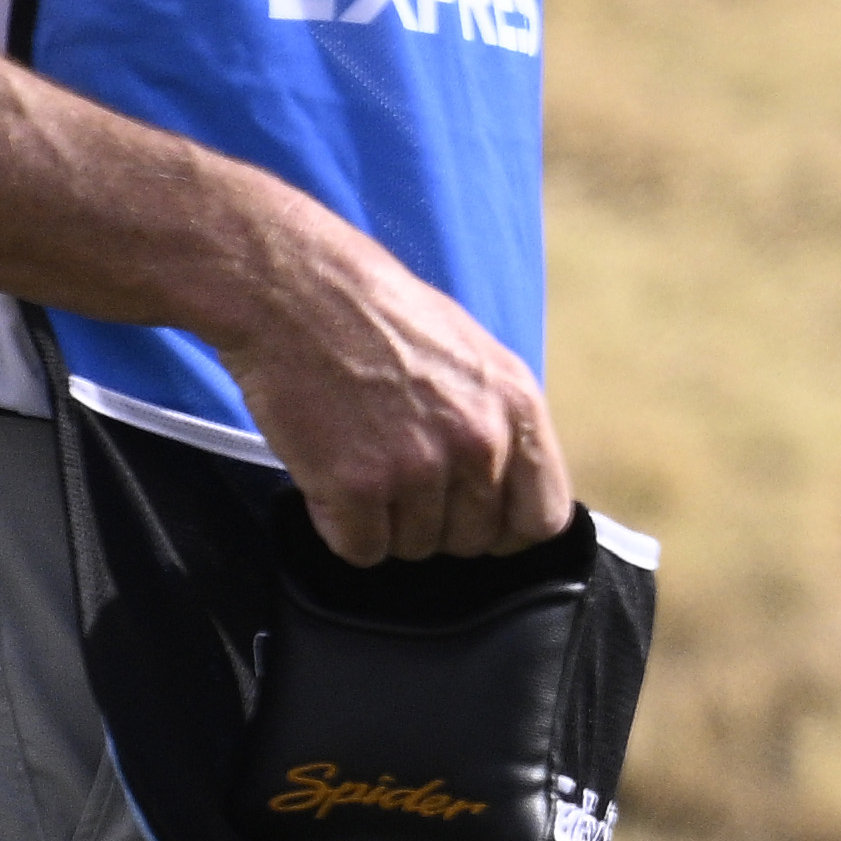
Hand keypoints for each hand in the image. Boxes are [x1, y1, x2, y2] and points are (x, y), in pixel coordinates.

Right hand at [206, 216, 572, 561]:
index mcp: (517, 408)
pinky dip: (341, 526)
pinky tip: (332, 475)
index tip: (478, 518)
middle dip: (437, 521)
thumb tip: (511, 487)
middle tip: (398, 470)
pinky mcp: (357, 488)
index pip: (543, 518)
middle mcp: (479, 443)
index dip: (508, 528)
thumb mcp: (475, 354)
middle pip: (473, 540)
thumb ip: (501, 423)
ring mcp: (418, 468)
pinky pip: (361, 550)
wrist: (297, 291)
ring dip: (386, 521)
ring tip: (361, 456)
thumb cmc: (379, 316)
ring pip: (415, 548)